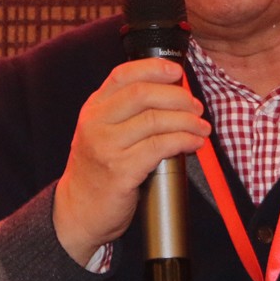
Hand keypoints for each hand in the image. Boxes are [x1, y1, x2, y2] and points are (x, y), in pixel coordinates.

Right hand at [53, 58, 209, 264]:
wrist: (78, 211)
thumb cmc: (98, 171)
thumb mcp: (102, 132)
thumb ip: (125, 112)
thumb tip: (172, 93)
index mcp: (93, 109)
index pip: (123, 75)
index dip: (154, 68)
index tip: (178, 71)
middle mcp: (96, 123)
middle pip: (143, 94)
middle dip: (178, 97)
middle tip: (196, 106)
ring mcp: (106, 147)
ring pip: (155, 120)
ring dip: (186, 121)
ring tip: (202, 127)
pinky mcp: (120, 171)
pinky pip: (160, 148)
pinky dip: (183, 141)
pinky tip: (194, 143)